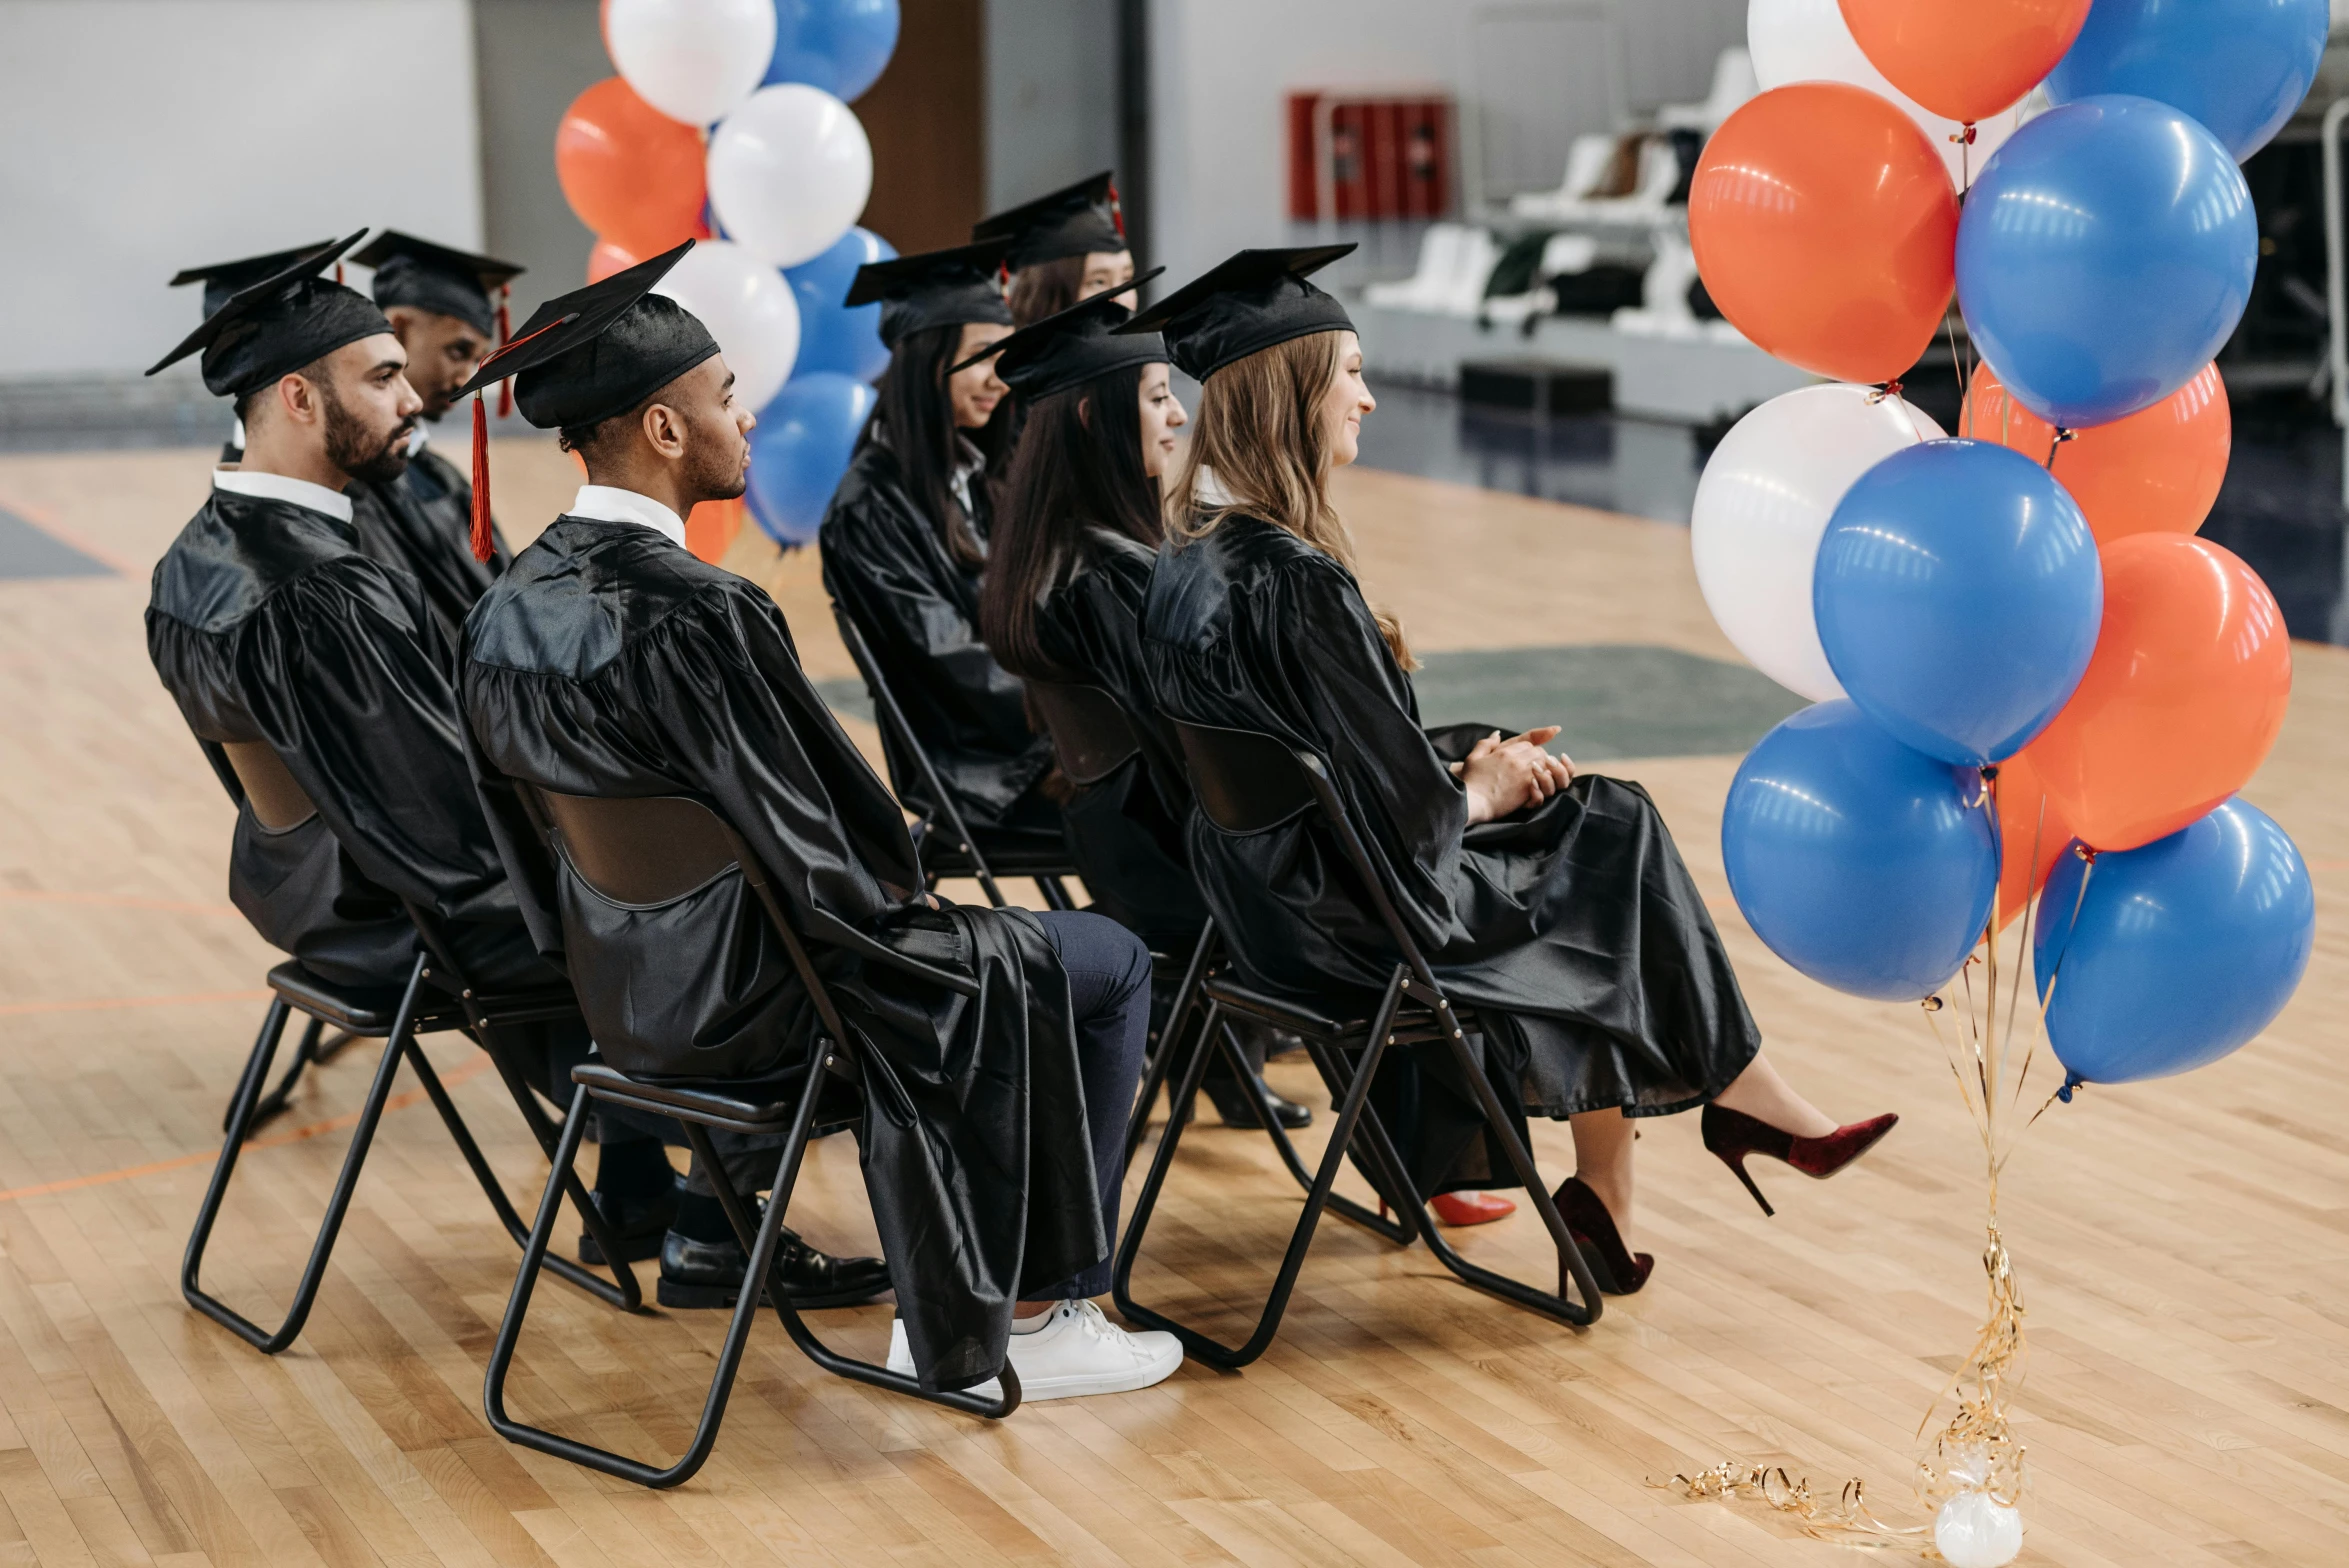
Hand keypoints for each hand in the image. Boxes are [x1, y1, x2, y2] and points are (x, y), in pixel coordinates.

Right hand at [1459, 726, 1575, 823]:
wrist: (1473, 803)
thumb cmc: (1470, 782)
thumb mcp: (1473, 758)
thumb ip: (1486, 744)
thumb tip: (1497, 734)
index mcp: (1504, 752)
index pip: (1528, 744)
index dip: (1529, 751)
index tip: (1526, 759)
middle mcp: (1516, 761)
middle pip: (1539, 752)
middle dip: (1539, 758)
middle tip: (1535, 768)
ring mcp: (1523, 774)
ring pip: (1544, 764)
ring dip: (1544, 769)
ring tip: (1538, 776)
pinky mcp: (1528, 789)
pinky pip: (1544, 780)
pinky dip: (1544, 782)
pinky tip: (1538, 786)